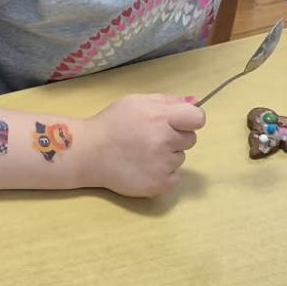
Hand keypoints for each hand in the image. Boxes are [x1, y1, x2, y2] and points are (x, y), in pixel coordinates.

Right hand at [79, 94, 203, 196]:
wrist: (88, 153)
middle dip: (176, 137)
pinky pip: (175, 178)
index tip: (179, 123)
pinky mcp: (159, 185)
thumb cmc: (112, 123)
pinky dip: (163, 174)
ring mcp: (163, 165)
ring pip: (180, 158)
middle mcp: (164, 141)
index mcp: (160, 117)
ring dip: (167, 156)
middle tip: (152, 138)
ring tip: (143, 153)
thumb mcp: (136, 102)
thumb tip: (195, 101)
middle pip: (190, 139)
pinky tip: (145, 168)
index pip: (198, 118)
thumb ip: (167, 101)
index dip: (190, 120)